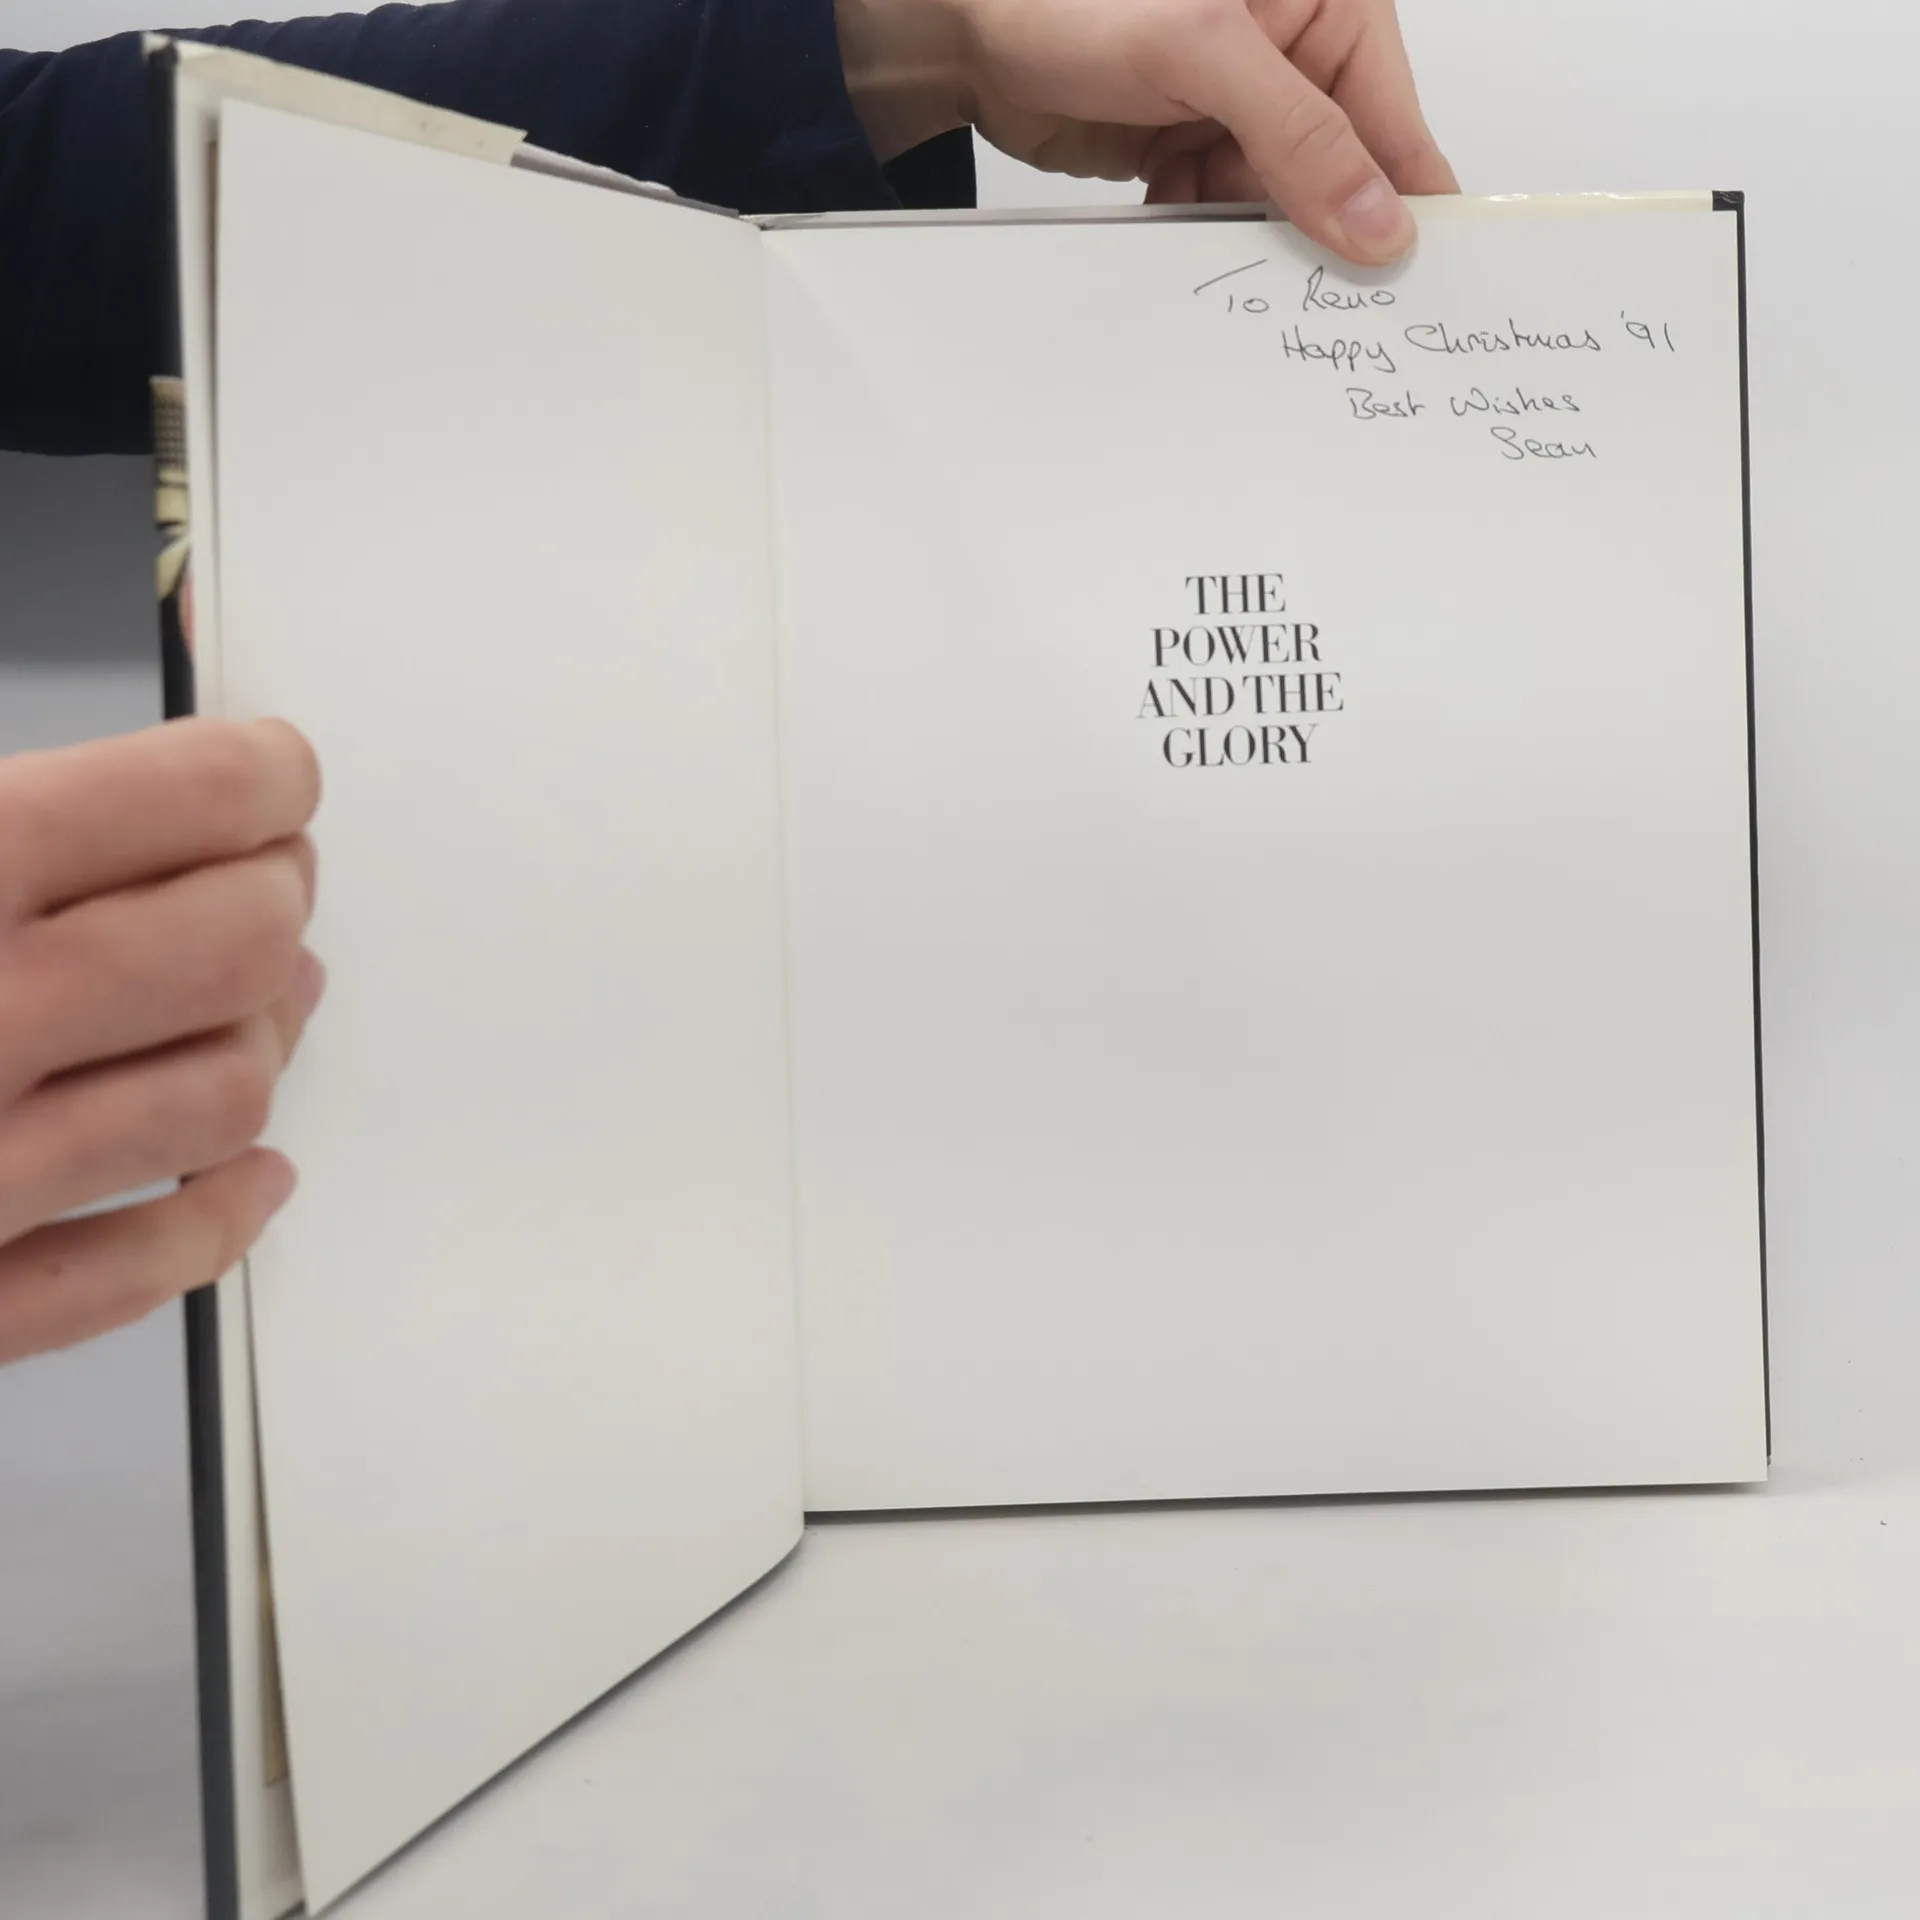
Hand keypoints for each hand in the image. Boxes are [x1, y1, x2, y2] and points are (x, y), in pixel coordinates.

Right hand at [0, 718, 323, 1364]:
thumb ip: (6, 829)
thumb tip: (162, 788)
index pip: (182, 797)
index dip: (260, 778)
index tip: (278, 778)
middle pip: (241, 942)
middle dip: (276, 899)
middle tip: (270, 882)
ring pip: (228, 1093)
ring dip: (265, 1040)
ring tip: (268, 1004)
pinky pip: (149, 1266)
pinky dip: (221, 1216)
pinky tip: (250, 1176)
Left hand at [836, 0, 1455, 264]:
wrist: (966, 32)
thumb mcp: (1206, 52)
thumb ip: (1301, 138)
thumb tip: (1379, 217)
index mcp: (1327, 6)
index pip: (1395, 119)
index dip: (1410, 199)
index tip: (1421, 277)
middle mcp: (1291, 57)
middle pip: (1341, 172)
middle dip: (1323, 228)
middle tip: (1325, 296)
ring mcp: (1238, 108)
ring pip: (1279, 203)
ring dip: (1254, 236)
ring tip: (1227, 249)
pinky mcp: (1190, 150)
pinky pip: (1222, 213)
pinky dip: (1204, 232)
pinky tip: (1177, 225)